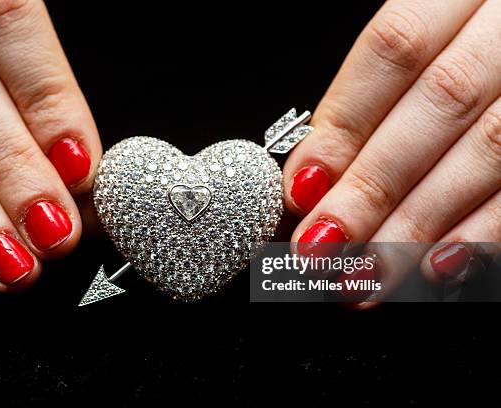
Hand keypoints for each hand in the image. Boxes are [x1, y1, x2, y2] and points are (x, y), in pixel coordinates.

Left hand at [284, 0, 499, 300]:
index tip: (302, 188)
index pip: (394, 47)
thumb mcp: (426, 42)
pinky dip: (486, 232)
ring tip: (367, 274)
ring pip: (492, 147)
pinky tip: (438, 267)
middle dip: (374, 185)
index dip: (344, 122)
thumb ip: (372, 99)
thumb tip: (310, 175)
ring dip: (421, 222)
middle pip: (441, 102)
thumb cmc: (463, 44)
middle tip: (322, 248)